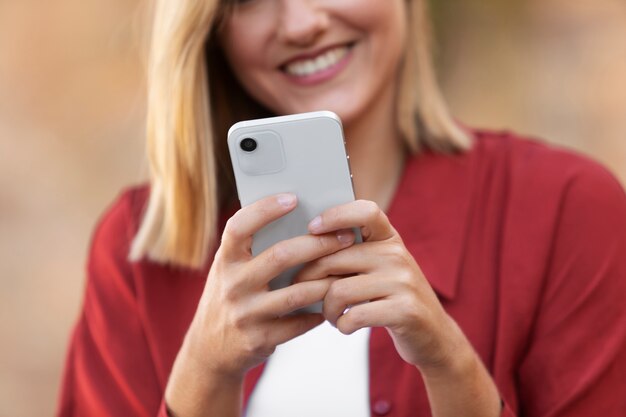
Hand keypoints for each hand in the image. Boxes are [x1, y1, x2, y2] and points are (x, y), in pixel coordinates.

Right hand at [181, 193, 356, 377]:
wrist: (209, 350)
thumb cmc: (230, 297)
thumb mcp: (230, 271)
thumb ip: (252, 250)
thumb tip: (298, 219)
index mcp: (225, 261)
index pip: (239, 226)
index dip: (265, 209)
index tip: (293, 198)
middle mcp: (232, 284)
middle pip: (281, 256)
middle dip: (318, 244)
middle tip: (343, 236)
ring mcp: (245, 314)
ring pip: (296, 293)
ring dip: (325, 282)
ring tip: (345, 271)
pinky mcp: (259, 338)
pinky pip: (299, 323)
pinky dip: (318, 312)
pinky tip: (329, 303)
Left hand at [295, 200, 468, 372]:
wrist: (434, 335)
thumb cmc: (394, 299)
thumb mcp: (381, 268)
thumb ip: (353, 254)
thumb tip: (303, 247)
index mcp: (390, 239)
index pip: (365, 211)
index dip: (335, 215)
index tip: (312, 228)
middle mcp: (398, 255)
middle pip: (335, 258)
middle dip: (310, 280)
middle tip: (306, 293)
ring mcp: (403, 282)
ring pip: (339, 290)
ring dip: (327, 309)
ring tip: (331, 315)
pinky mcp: (405, 311)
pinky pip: (354, 316)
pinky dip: (342, 325)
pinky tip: (346, 325)